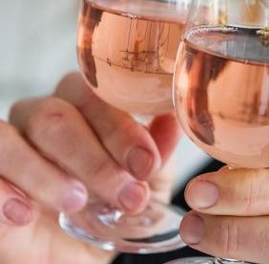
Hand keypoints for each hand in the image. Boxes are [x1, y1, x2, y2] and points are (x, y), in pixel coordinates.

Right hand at [0, 72, 180, 263]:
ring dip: (47, 173)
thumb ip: (158, 152)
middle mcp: (40, 117)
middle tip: (126, 194)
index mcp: (83, 108)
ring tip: (77, 203)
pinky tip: (25, 215)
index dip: (121, 128)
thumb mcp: (145, 185)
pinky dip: (3, 192)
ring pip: (11, 138)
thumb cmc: (110, 210)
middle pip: (56, 116)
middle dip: (95, 158)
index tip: (145, 164)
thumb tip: (176, 119)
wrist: (74, 256)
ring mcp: (7, 145)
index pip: (95, 96)